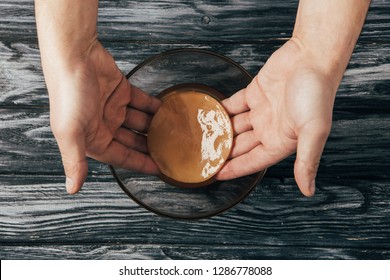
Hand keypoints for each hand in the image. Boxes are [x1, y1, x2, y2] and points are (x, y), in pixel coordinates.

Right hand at [48, 41, 159, 193]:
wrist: (74, 56)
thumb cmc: (69, 94)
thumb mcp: (70, 132)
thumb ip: (74, 161)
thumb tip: (72, 189)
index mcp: (93, 139)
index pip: (122, 157)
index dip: (140, 163)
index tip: (160, 169)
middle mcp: (104, 125)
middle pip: (133, 141)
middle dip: (150, 147)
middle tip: (173, 151)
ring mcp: (114, 107)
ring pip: (140, 122)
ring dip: (155, 127)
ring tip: (175, 132)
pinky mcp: (122, 90)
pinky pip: (142, 103)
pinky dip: (154, 107)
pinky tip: (167, 111)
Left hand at [216, 39, 337, 195]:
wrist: (313, 56)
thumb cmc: (317, 93)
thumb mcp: (313, 131)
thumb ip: (306, 160)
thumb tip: (308, 190)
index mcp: (281, 141)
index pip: (252, 161)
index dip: (234, 169)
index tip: (215, 174)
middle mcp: (270, 128)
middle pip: (240, 146)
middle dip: (223, 152)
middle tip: (201, 157)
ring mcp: (261, 110)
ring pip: (235, 126)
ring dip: (219, 132)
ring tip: (199, 138)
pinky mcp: (254, 93)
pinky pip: (233, 105)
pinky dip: (221, 110)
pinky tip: (208, 114)